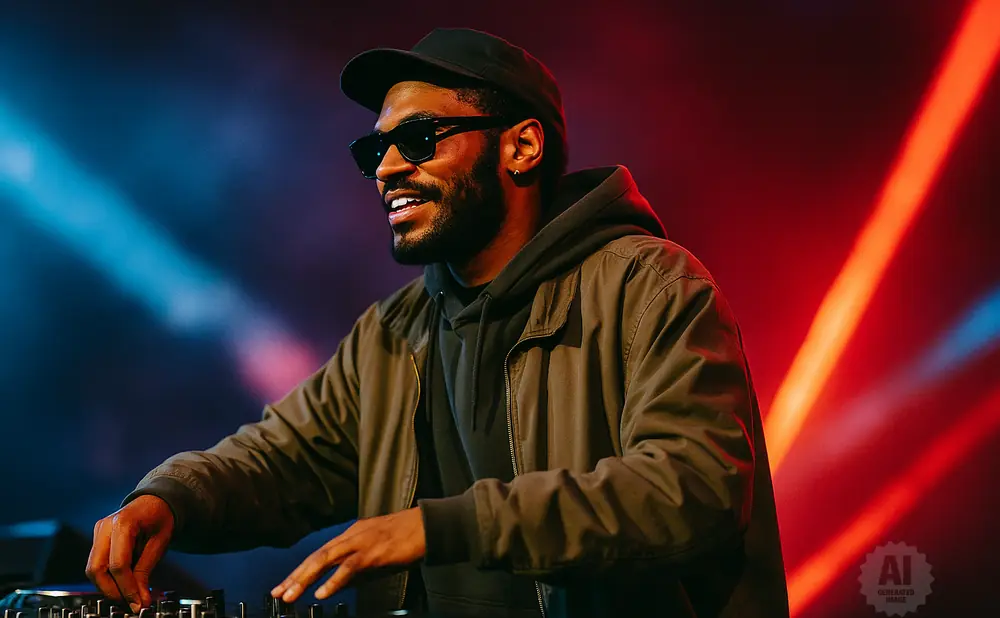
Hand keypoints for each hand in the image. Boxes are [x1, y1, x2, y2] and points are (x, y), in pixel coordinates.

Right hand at [86, 495, 174, 612]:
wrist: (155, 501)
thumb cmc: (160, 517)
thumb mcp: (160, 543)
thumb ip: (146, 571)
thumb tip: (140, 600)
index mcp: (123, 523)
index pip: (118, 564)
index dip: (126, 587)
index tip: (137, 603)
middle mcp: (104, 527)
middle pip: (96, 569)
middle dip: (112, 591)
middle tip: (130, 603)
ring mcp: (98, 532)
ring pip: (92, 569)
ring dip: (108, 587)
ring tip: (128, 596)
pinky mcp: (97, 539)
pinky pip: (97, 564)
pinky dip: (108, 578)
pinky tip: (123, 584)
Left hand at [271, 507, 425, 601]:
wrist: (429, 526)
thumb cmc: (407, 539)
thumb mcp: (376, 554)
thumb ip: (356, 569)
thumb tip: (336, 585)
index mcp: (352, 534)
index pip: (319, 553)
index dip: (300, 570)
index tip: (284, 585)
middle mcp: (352, 535)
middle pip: (316, 556)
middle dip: (295, 575)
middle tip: (277, 593)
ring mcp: (362, 541)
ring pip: (326, 559)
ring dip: (306, 579)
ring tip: (290, 595)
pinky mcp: (374, 552)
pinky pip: (349, 567)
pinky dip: (333, 581)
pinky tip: (322, 593)